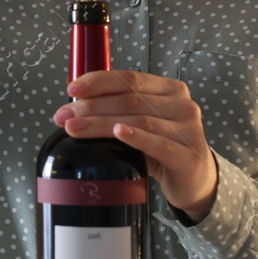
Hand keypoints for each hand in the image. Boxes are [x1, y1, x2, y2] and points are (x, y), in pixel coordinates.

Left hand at [53, 70, 219, 222]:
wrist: (193, 180)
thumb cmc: (162, 148)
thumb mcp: (143, 123)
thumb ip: (118, 109)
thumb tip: (74, 102)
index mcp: (169, 89)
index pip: (131, 78)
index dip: (100, 81)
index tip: (72, 88)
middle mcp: (182, 104)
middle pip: (130, 100)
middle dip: (92, 106)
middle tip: (64, 116)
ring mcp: (189, 130)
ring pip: (140, 120)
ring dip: (102, 123)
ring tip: (75, 128)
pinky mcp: (189, 156)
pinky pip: (159, 144)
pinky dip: (137, 138)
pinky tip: (118, 133)